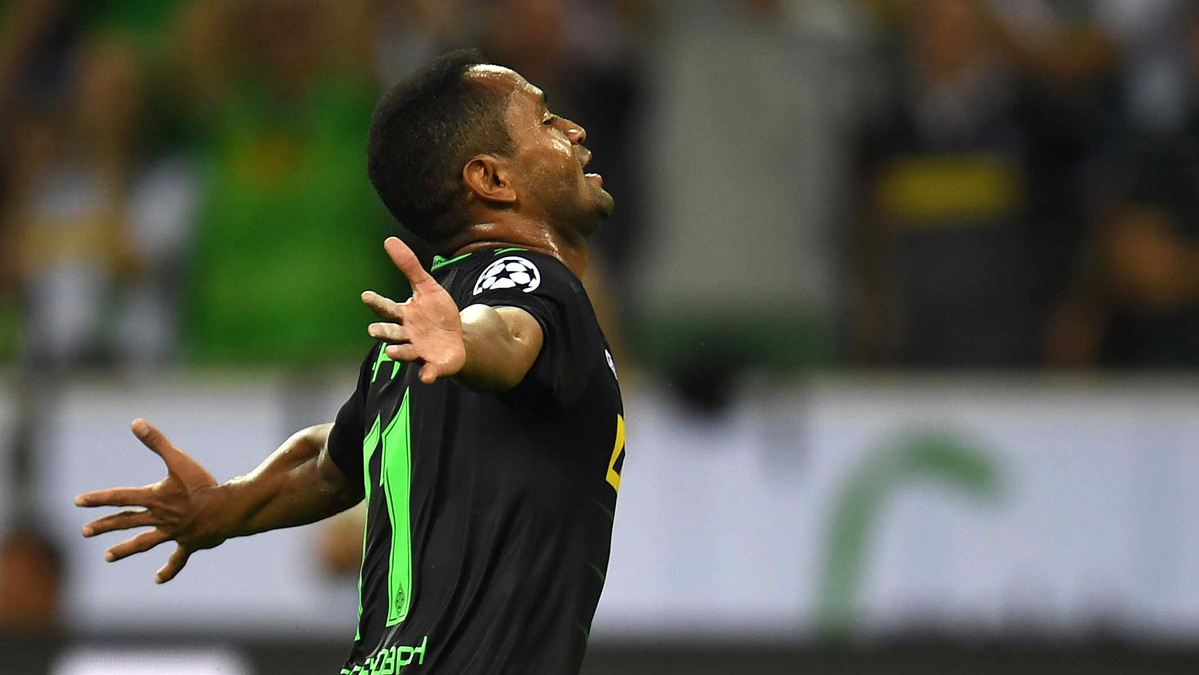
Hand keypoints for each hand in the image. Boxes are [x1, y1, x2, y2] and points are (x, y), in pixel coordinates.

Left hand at [76, 419, 226, 583]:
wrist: (226, 510)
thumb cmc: (203, 485)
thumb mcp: (179, 461)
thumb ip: (157, 443)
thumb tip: (136, 423)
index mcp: (154, 499)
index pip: (120, 497)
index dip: (99, 498)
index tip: (79, 502)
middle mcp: (159, 518)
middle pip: (126, 521)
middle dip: (104, 525)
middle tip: (84, 532)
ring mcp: (172, 533)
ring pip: (144, 542)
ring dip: (125, 549)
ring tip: (107, 557)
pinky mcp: (188, 543)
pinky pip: (176, 559)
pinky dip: (168, 570)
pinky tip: (157, 579)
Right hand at [362, 237, 465, 383]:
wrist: (459, 338)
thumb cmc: (437, 313)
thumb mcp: (427, 286)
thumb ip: (409, 266)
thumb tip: (389, 239)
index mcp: (403, 315)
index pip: (387, 308)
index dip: (377, 302)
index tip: (366, 295)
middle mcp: (407, 335)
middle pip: (392, 333)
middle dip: (383, 332)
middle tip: (373, 331)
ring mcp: (419, 352)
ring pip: (406, 353)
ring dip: (399, 353)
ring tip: (392, 352)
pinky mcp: (434, 366)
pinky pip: (428, 371)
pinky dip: (427, 374)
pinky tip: (426, 376)